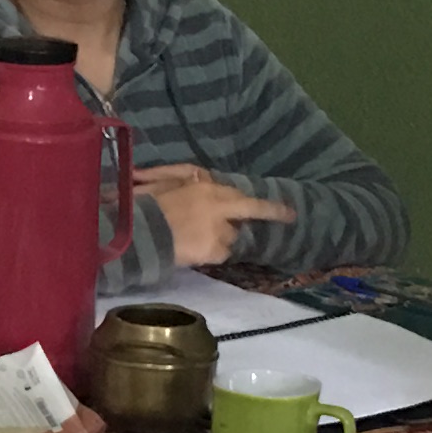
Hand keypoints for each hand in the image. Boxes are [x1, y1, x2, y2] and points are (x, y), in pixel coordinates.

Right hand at [137, 166, 296, 268]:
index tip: (289, 213)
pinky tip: (193, 249)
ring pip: (231, 236)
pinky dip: (211, 252)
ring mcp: (219, 231)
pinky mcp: (213, 251)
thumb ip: (186, 180)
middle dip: (268, 214)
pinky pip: (220, 253)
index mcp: (207, 189)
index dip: (266, 206)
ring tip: (197, 237)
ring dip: (221, 237)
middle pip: (247, 212)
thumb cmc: (146, 204)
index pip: (243, 197)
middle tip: (288, 218)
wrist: (141, 232)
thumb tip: (199, 179)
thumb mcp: (164, 182)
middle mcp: (219, 209)